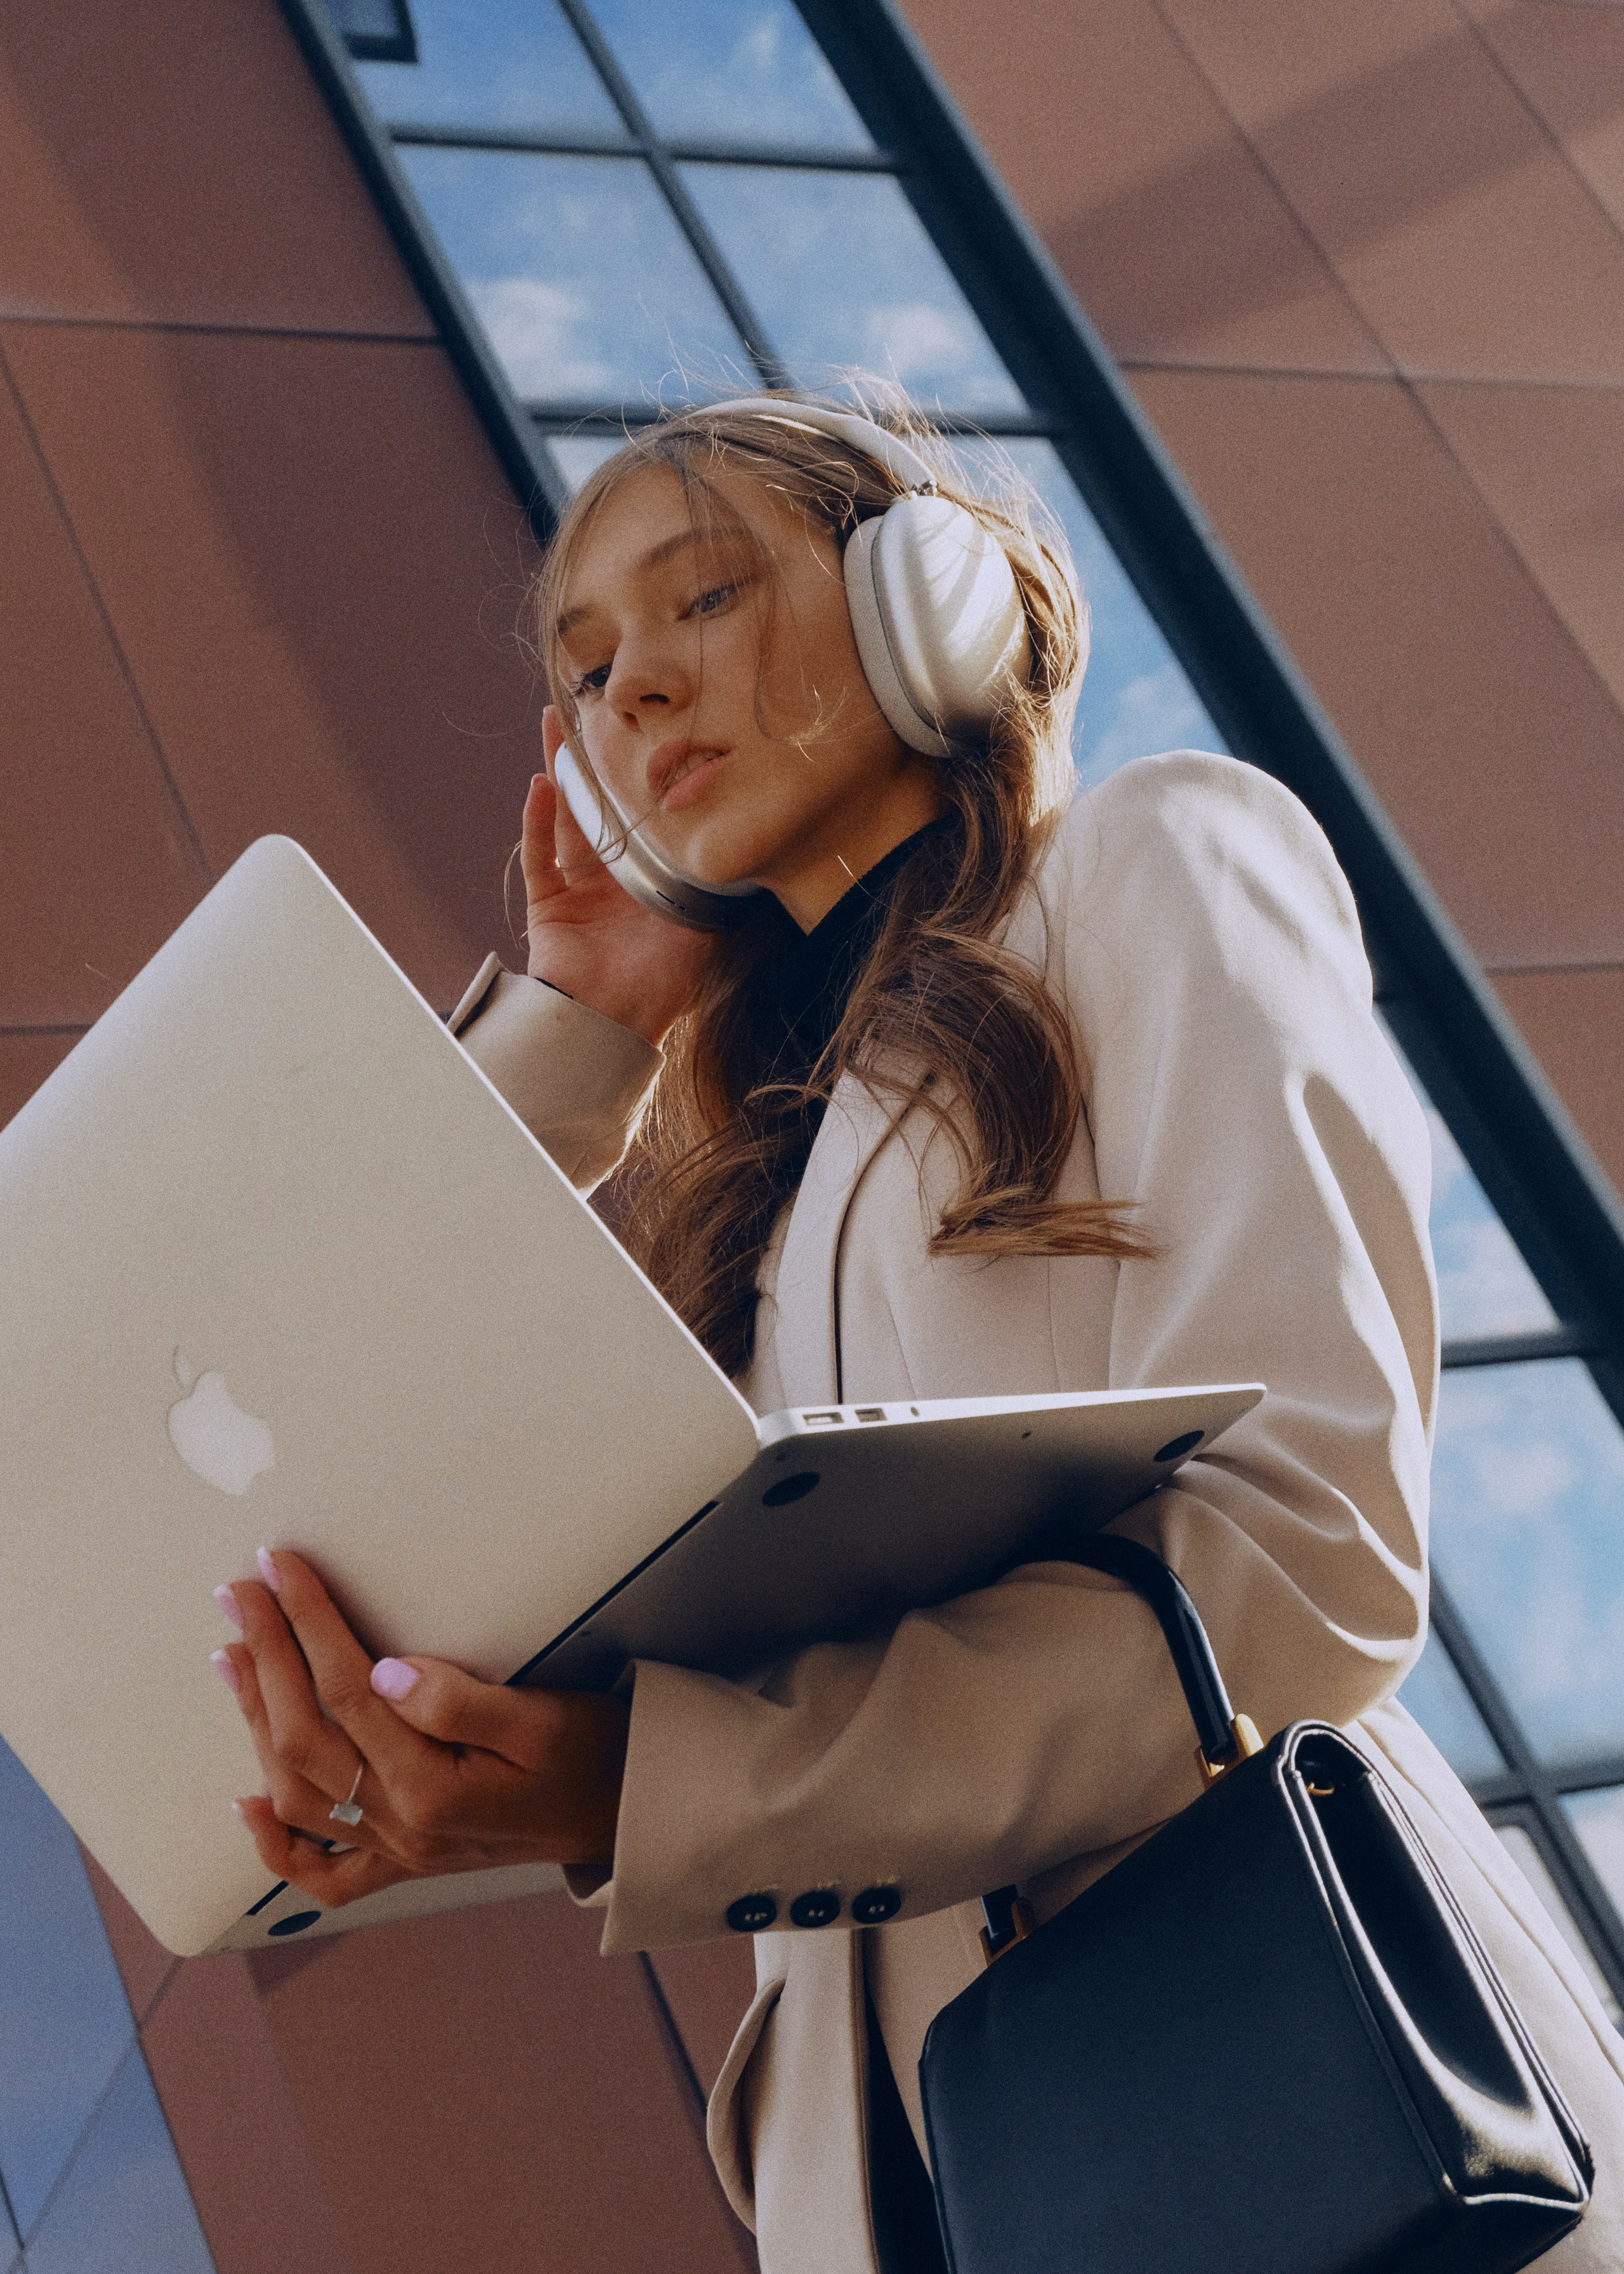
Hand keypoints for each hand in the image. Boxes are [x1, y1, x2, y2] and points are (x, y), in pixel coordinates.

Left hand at [214, 1550, 629, 1909]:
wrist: (627, 1815)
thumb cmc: (594, 1755)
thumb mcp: (545, 1717)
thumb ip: (462, 1701)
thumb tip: (385, 1671)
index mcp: (434, 1789)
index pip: (349, 1689)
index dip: (307, 1622)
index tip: (281, 1567)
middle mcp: (404, 1829)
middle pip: (306, 1737)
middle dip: (267, 1656)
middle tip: (239, 1592)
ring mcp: (400, 1852)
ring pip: (298, 1792)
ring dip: (256, 1721)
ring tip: (233, 1655)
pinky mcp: (407, 1863)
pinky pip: (325, 1872)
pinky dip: (276, 1844)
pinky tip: (246, 1804)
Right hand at [522, 707, 718, 1044]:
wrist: (619, 1025)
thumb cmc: (668, 985)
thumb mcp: (712, 928)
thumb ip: (728, 891)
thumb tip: (770, 854)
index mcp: (651, 883)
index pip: (648, 818)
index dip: (646, 779)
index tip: (654, 734)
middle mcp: (613, 879)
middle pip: (603, 805)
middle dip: (597, 760)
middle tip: (596, 710)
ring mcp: (576, 889)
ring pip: (566, 816)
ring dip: (561, 772)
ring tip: (557, 725)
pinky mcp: (547, 904)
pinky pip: (539, 854)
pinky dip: (538, 819)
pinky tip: (541, 783)